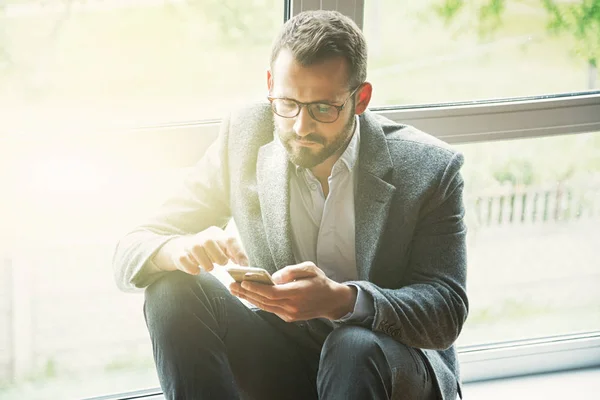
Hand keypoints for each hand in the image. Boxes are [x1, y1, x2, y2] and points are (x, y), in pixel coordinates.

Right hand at [157, 226, 248, 274]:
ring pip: (196, 249)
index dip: (238, 254)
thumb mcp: (221, 248)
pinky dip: (191, 267)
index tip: (243, 267)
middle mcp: (203, 236)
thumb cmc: (207, 251)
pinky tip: (196, 271)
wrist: (181, 248)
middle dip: (218, 257)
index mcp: (217, 233)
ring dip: (205, 262)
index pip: (230, 240)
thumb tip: (245, 265)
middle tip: (221, 264)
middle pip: (210, 242)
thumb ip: (233, 254)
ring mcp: (189, 244)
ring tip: (210, 268)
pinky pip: (183, 259)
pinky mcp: (178, 253)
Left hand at [229, 261, 356, 321]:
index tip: (244, 282)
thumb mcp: (310, 269)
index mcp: (298, 293)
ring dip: (248, 299)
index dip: (257, 288)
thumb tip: (274, 277)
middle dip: (247, 293)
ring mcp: (290, 314)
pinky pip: (270, 309)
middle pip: (265, 301)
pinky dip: (258, 302)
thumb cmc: (320, 281)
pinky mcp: (288, 317)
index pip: (273, 293)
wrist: (332, 301)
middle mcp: (292, 306)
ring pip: (265, 307)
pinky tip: (247, 296)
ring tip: (234, 290)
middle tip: (231, 284)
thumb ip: (291, 271)